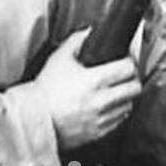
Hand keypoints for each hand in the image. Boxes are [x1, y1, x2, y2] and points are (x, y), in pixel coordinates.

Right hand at [34, 29, 141, 151]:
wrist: (30, 120)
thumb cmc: (43, 91)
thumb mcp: (58, 59)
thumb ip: (76, 41)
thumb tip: (90, 32)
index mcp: (94, 80)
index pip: (129, 68)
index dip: (129, 61)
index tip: (125, 61)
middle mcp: (101, 100)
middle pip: (135, 88)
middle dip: (131, 80)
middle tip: (125, 77)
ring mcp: (100, 118)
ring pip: (129, 105)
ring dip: (125, 98)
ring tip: (115, 92)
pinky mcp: (97, 133)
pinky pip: (119, 121)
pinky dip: (117, 113)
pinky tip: (107, 107)